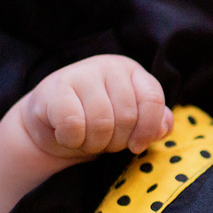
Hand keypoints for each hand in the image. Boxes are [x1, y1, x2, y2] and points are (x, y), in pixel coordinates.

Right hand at [19, 55, 172, 159]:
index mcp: (132, 71)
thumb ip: (153, 123)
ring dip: (94, 143)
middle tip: (103, 142)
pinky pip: (73, 124)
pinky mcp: (55, 88)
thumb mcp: (130, 122)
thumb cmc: (96, 122)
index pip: (153, 99)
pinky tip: (67, 135)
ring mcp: (81, 73)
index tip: (136, 146)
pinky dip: (72, 140)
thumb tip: (163, 127)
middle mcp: (108, 66)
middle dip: (116, 141)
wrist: (49, 124)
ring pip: (101, 123)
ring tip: (86, 139)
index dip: (147, 129)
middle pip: (127, 117)